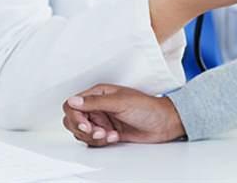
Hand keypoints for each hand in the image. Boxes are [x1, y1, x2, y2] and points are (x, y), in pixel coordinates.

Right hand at [62, 84, 182, 146]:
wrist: (163, 123)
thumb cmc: (147, 107)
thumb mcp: (120, 102)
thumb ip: (95, 102)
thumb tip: (73, 100)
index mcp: (99, 93)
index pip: (72, 105)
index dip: (75, 117)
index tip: (86, 125)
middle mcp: (98, 106)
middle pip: (73, 121)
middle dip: (84, 130)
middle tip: (100, 132)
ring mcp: (102, 119)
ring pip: (81, 133)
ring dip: (94, 137)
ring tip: (109, 134)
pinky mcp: (106, 132)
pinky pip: (92, 141)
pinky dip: (100, 142)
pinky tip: (114, 136)